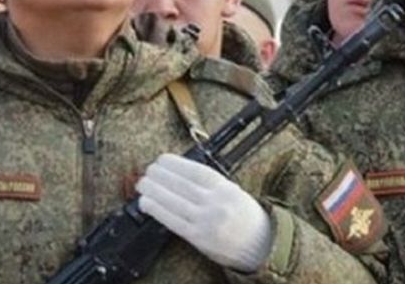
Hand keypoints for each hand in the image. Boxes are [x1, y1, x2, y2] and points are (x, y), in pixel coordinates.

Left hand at [136, 153, 271, 271]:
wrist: (261, 244)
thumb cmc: (246, 217)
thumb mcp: (234, 193)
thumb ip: (211, 185)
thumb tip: (179, 175)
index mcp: (226, 188)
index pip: (196, 171)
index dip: (176, 164)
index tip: (162, 160)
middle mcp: (217, 202)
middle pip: (182, 185)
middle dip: (160, 176)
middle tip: (147, 171)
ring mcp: (207, 220)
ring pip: (174, 201)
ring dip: (154, 191)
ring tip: (142, 185)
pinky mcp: (199, 237)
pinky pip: (173, 221)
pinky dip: (157, 211)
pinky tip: (146, 204)